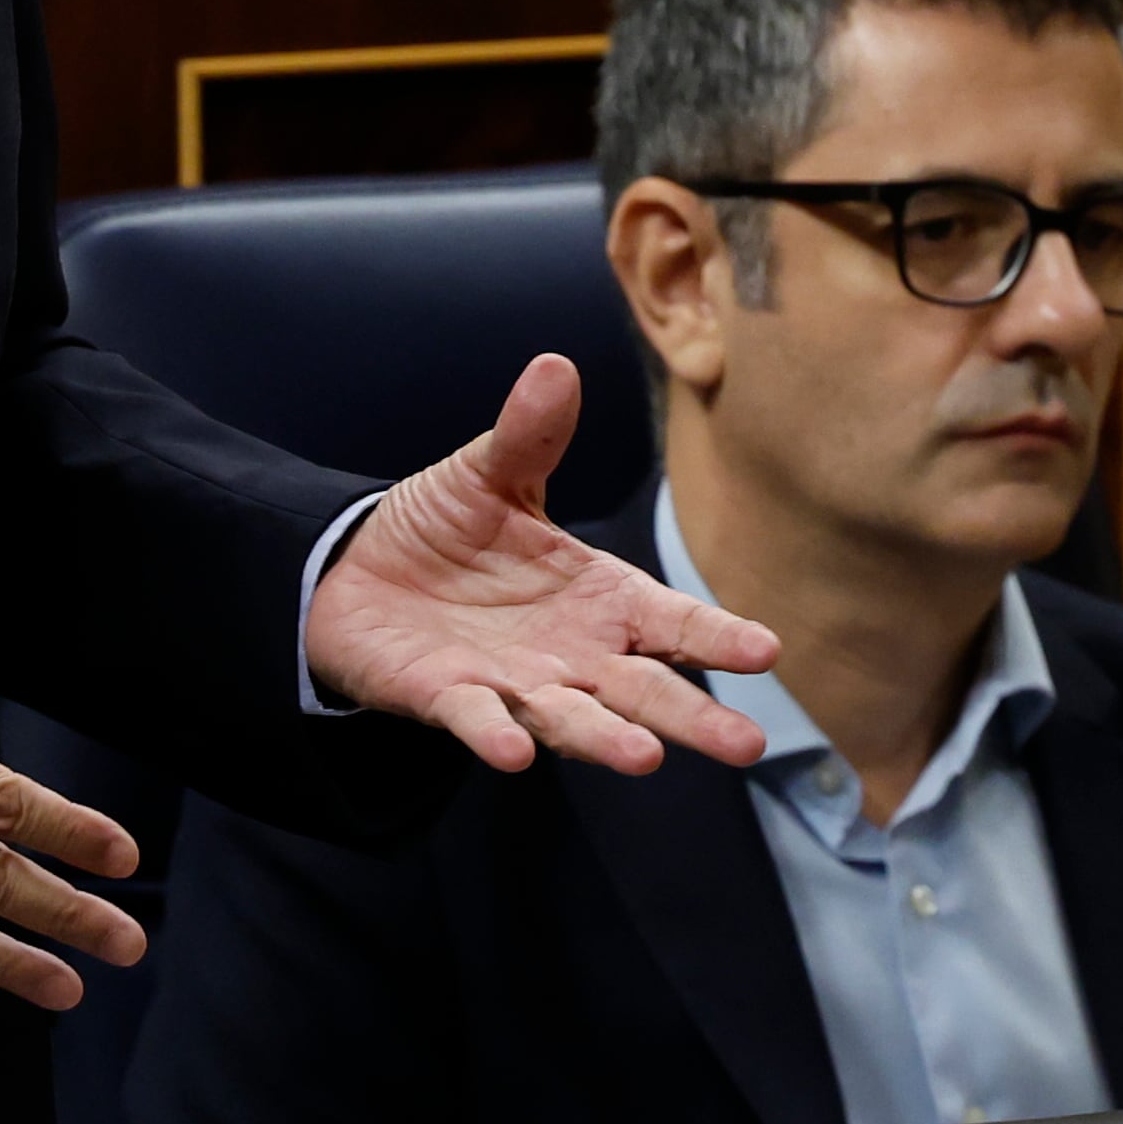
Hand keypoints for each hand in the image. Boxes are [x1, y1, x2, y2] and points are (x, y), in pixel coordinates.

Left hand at [306, 354, 780, 775]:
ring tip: (645, 758)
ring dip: (606, 740)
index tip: (766, 650)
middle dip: (692, 716)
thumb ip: (529, 434)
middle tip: (746, 744)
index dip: (718, 636)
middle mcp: (571, 653)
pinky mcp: (447, 700)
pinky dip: (495, 736)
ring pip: (572, 719)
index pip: (671, 622)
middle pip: (643, 690)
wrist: (356, 572)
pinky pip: (477, 722)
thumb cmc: (443, 530)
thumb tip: (555, 365)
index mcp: (598, 597)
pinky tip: (515, 753)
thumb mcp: (490, 475)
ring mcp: (514, 683)